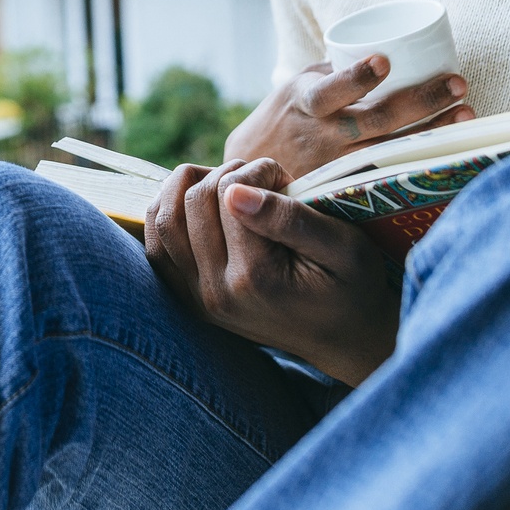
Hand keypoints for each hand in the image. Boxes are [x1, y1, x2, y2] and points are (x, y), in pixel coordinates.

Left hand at [146, 158, 398, 384]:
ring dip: (191, 185)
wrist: (343, 339)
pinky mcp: (188, 298)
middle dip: (228, 173)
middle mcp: (216, 291)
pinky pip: (157, 246)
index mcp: (256, 278)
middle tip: (262, 180)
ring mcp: (196, 298)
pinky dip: (167, 212)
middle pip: (193, 200)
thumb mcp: (343, 247)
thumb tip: (234, 192)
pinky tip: (198, 203)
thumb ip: (289, 218)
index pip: (229, 194)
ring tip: (230, 186)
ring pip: (163, 218)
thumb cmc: (352, 286)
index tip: (285, 177)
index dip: (258, 170)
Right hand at [224, 57, 471, 178]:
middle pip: (377, 121)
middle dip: (421, 102)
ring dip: (432, 131)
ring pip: (391, 149)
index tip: (384, 62)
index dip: (356, 78)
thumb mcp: (299, 88)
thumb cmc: (284, 119)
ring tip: (465, 113)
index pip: (330, 91)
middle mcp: (324, 136)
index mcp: (307, 102)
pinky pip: (390, 172)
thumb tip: (387, 50)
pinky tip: (450, 152)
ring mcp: (339, 166)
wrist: (251, 171)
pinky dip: (421, 161)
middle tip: (457, 84)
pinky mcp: (349, 187)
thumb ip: (336, 73)